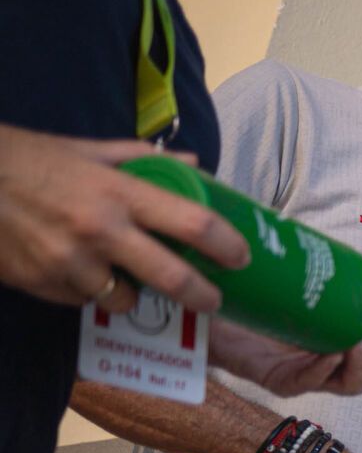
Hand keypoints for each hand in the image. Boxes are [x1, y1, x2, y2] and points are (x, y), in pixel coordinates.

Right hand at [0, 123, 248, 311]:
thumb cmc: (28, 160)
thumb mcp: (87, 150)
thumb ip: (142, 159)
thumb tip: (192, 163)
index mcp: (117, 191)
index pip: (193, 223)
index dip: (227, 244)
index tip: (241, 256)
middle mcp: (100, 230)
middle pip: (172, 277)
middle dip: (202, 296)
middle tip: (213, 300)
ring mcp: (70, 262)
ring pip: (125, 299)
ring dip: (134, 294)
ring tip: (127, 276)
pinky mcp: (43, 284)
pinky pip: (84, 301)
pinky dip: (89, 292)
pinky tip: (80, 271)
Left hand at [211, 287, 361, 395]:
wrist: (226, 316)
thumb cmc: (275, 308)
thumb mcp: (324, 296)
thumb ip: (357, 295)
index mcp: (351, 347)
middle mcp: (337, 366)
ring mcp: (312, 377)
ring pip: (355, 384)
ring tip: (358, 336)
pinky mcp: (285, 383)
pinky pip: (313, 383)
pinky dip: (326, 369)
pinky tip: (333, 352)